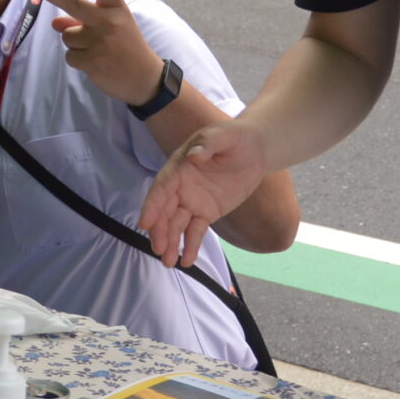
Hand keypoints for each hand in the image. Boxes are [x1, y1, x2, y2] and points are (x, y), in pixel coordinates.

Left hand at [24, 0, 162, 108]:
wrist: (145, 79)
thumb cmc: (125, 48)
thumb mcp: (110, 29)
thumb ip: (82, 22)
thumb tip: (55, 23)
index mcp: (116, 9)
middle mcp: (108, 21)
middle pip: (72, 3)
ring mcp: (100, 41)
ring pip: (67, 36)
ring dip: (76, 44)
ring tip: (98, 52)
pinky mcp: (93, 60)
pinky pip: (70, 56)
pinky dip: (79, 61)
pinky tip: (97, 64)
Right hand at [138, 121, 270, 268]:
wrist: (255, 149)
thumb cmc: (235, 137)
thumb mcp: (223, 135)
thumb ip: (207, 144)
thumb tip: (193, 155)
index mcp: (179, 166)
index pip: (162, 187)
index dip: (152, 205)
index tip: (144, 223)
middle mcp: (181, 186)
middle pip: (165, 211)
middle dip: (160, 230)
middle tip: (159, 249)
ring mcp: (193, 201)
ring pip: (177, 224)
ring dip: (172, 242)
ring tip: (169, 262)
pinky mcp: (207, 213)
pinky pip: (196, 231)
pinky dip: (191, 245)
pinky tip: (187, 261)